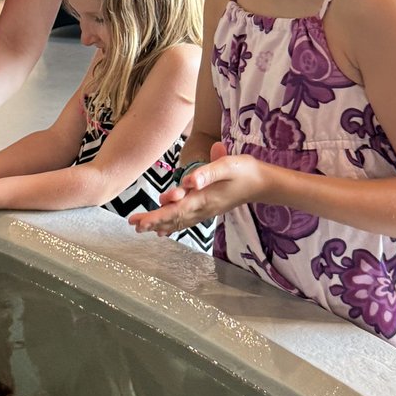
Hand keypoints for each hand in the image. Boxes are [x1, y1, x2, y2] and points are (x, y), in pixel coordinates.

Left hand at [129, 142, 264, 236]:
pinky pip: (187, 220)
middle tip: (133, 224)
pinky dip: (173, 224)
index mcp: (204, 198)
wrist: (262, 182)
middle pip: (173, 217)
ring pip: (179, 220)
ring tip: (141, 227)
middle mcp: (203, 207)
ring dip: (160, 223)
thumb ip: (208, 172)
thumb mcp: (227, 165)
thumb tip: (188, 181)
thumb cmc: (244, 170)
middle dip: (152, 221)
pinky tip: (164, 230)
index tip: (140, 222)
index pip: (175, 210)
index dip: (156, 216)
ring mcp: (206, 210)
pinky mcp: (208, 208)